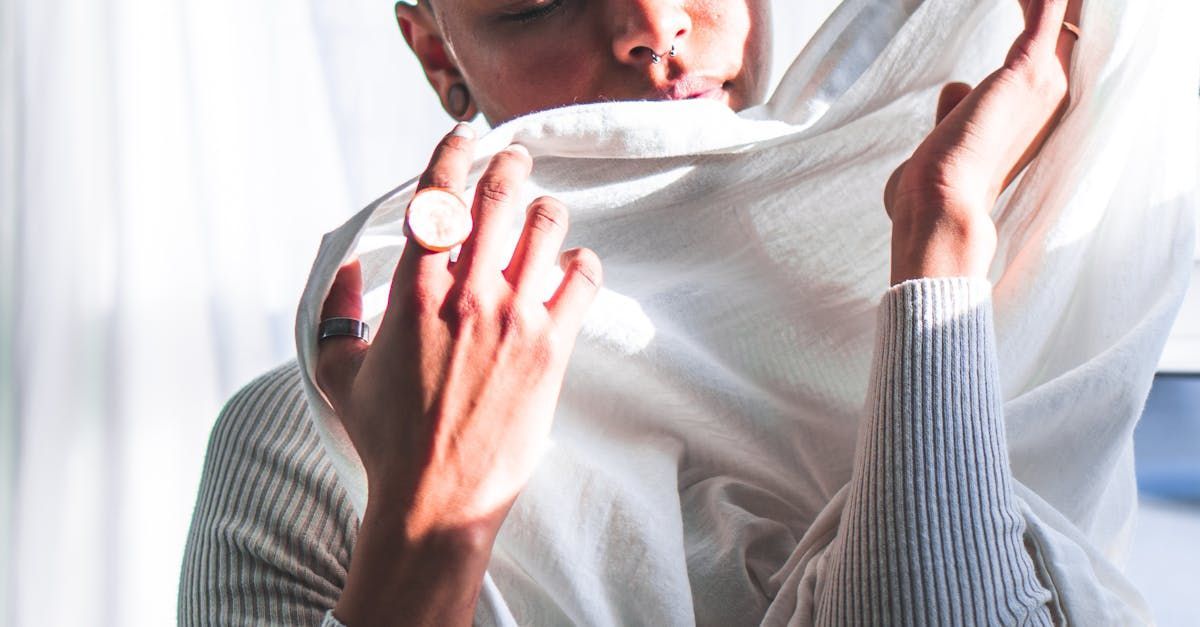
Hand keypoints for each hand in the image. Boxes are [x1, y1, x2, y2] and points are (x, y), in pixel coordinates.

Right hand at [318, 125, 601, 624]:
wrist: (437, 500)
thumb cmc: (386, 440)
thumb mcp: (338, 374)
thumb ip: (336, 313)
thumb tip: (345, 267)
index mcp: (413, 294)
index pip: (435, 200)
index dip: (450, 156)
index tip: (463, 138)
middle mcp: (467, 296)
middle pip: (497, 198)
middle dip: (509, 165)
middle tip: (515, 160)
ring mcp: (514, 321)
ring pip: (546, 227)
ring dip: (546, 210)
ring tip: (543, 215)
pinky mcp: (552, 350)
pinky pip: (582, 280)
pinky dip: (581, 263)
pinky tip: (572, 268)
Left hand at [884, 0, 1081, 283]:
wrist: (939, 211)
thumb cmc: (932, 194)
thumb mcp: (945, 143)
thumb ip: (954, 113)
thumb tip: (956, 88)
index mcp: (1033, 117)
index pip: (1048, 55)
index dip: (1040, 24)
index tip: (1025, 4)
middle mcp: (1051, 97)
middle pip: (1062, 27)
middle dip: (1043, 6)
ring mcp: (1045, 82)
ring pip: (1056, 11)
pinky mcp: (1026, 68)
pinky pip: (1045, 7)